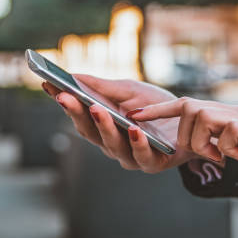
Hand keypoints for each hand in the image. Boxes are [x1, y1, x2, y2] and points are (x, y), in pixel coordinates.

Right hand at [42, 75, 195, 172]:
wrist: (189, 121)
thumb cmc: (156, 106)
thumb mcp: (129, 90)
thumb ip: (103, 87)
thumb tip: (72, 75)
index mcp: (103, 127)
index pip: (78, 116)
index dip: (64, 102)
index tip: (49, 85)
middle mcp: (112, 145)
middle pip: (89, 132)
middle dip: (77, 113)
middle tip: (66, 96)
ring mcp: (130, 156)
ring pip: (112, 146)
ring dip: (103, 126)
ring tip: (96, 108)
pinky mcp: (153, 163)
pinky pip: (142, 156)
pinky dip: (136, 143)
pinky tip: (133, 129)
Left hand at [130, 97, 237, 202]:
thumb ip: (222, 139)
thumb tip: (202, 142)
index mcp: (231, 115)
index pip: (188, 104)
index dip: (160, 110)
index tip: (135, 115)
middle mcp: (237, 111)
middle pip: (190, 106)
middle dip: (184, 132)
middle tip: (202, 152)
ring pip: (203, 115)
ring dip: (202, 141)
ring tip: (221, 157)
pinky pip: (227, 132)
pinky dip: (225, 148)